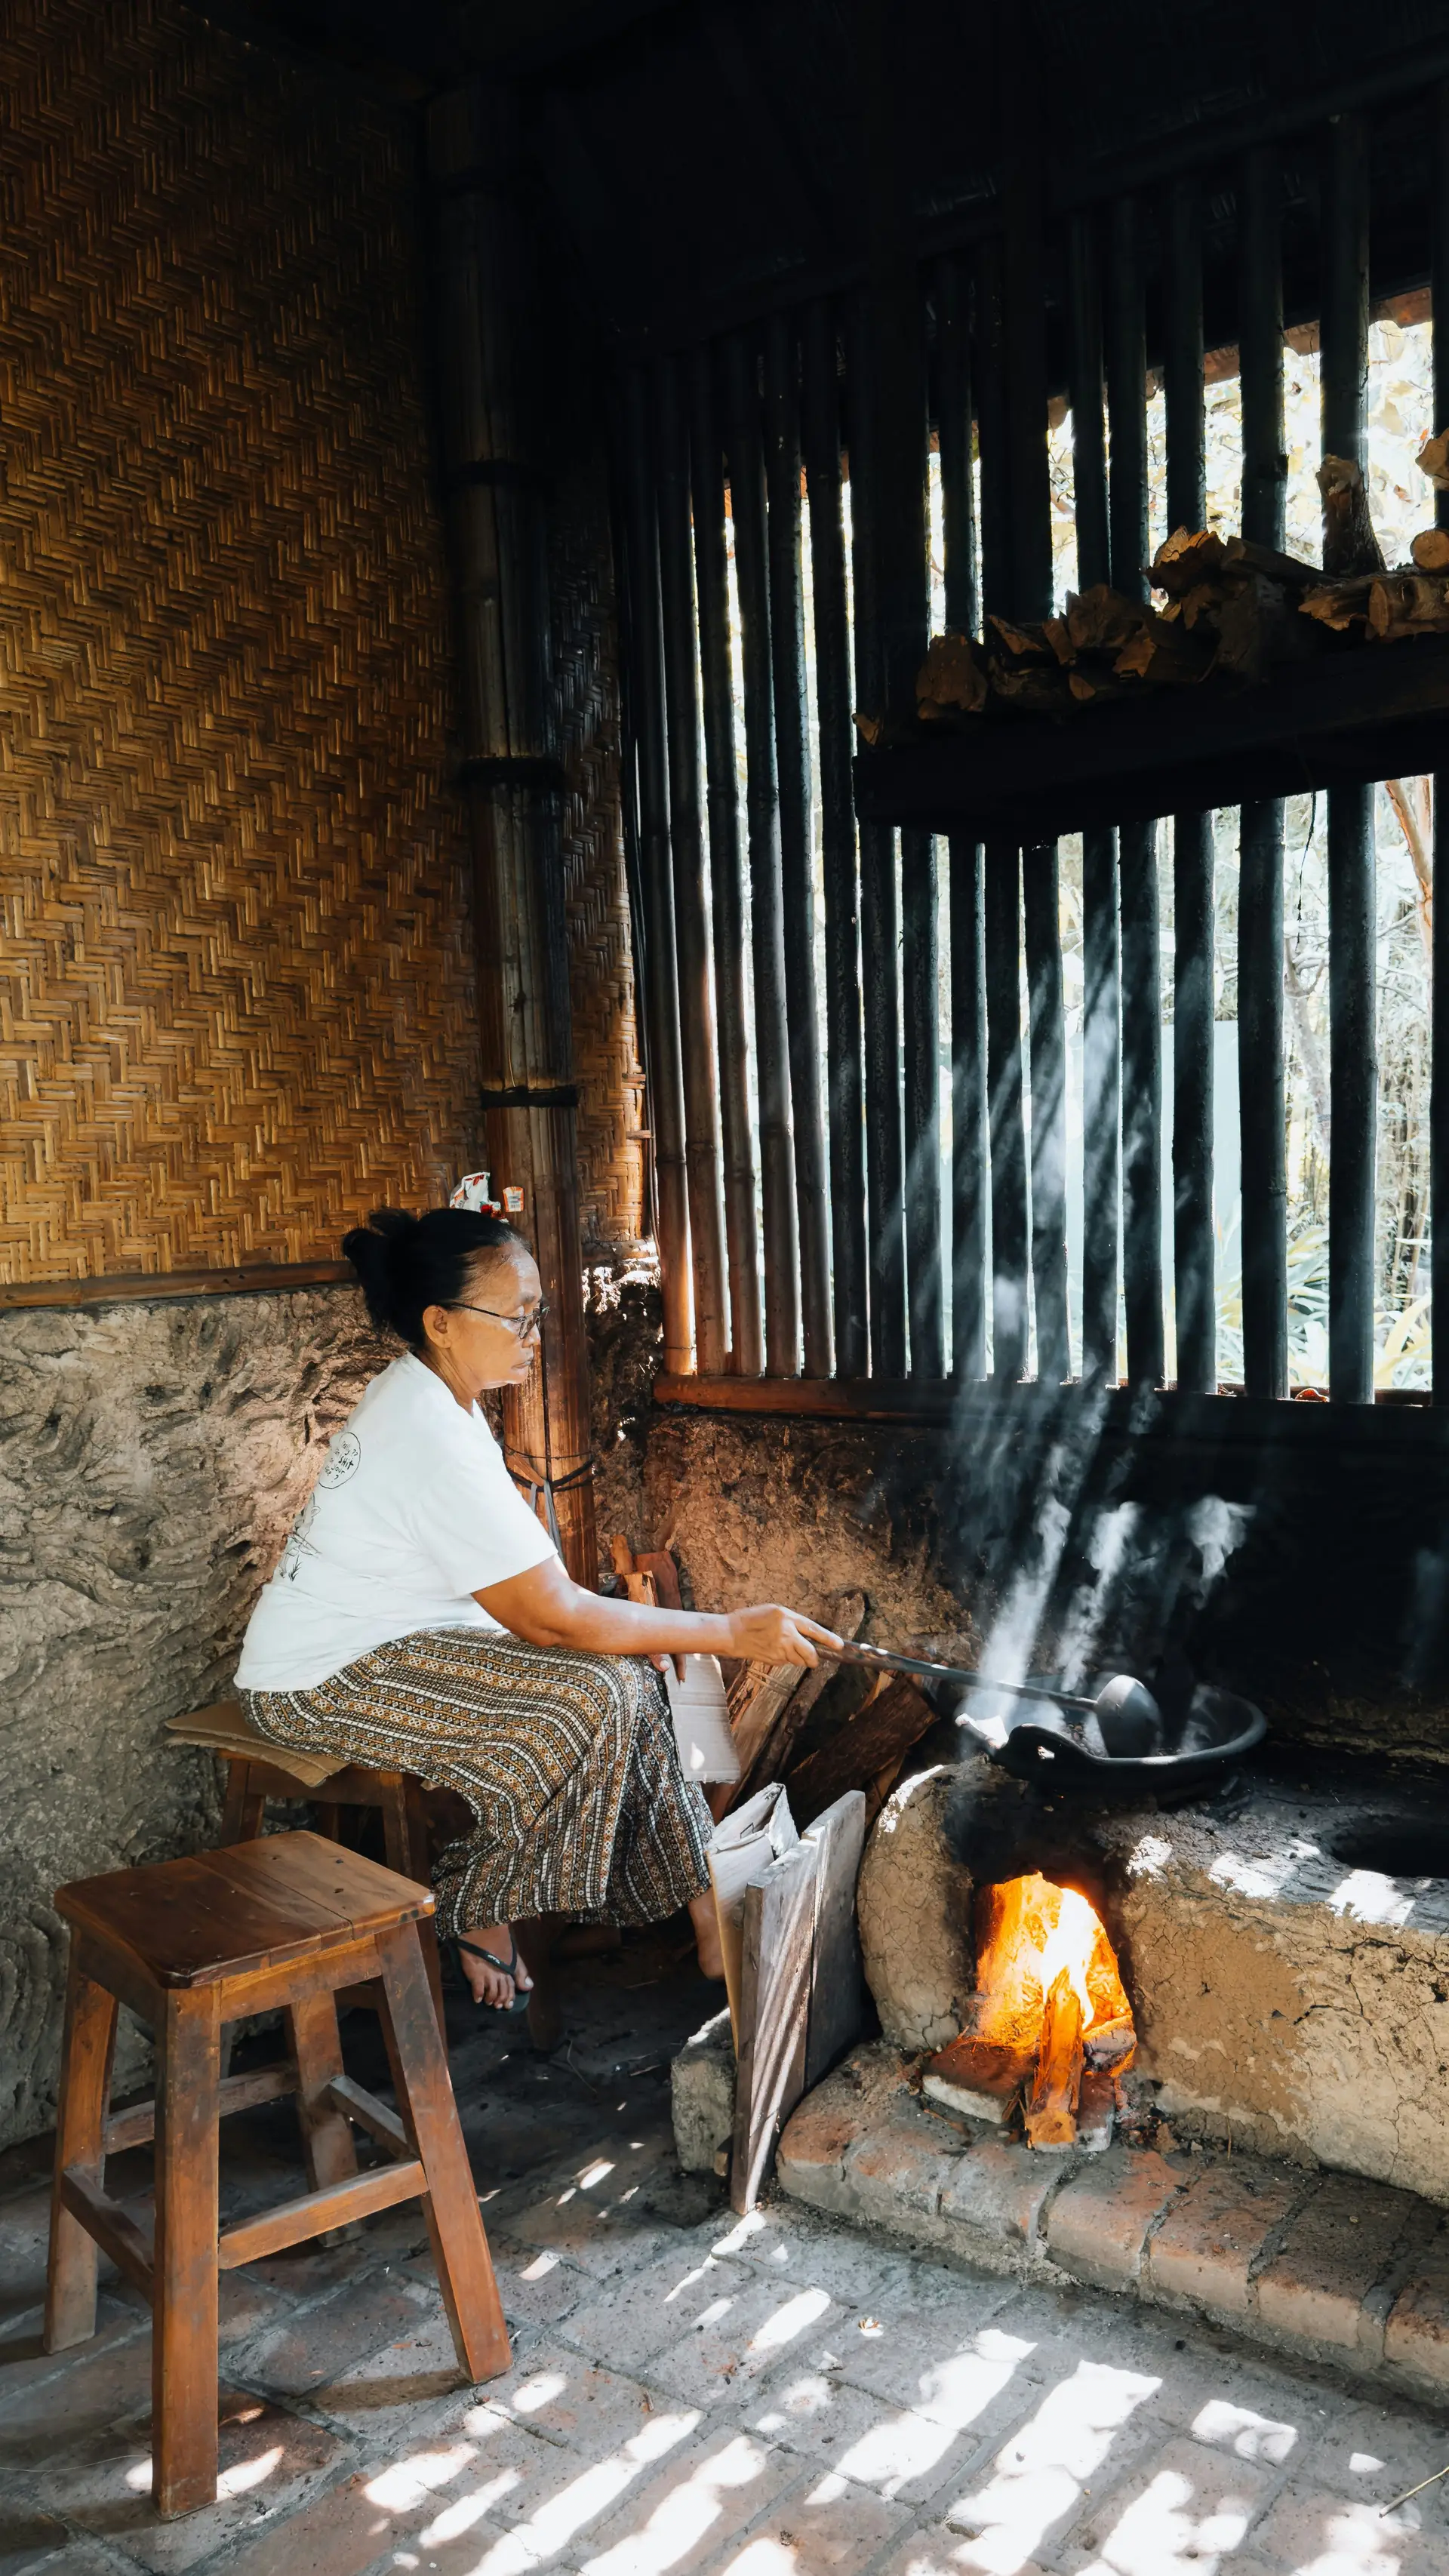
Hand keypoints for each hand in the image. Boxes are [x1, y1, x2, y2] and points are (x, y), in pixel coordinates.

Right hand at [723, 1604, 843, 1668]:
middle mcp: (786, 1634)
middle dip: (814, 1658)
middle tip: (814, 1658)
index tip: (839, 1645)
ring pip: (799, 1660)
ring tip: (782, 1647)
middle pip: (810, 1653)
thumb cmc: (750, 1620)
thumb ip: (791, 1621)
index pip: (813, 1629)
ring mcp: (780, 1649)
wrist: (730, 1634)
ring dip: (797, 1657)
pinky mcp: (774, 1660)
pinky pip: (787, 1663)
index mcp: (787, 1617)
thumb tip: (807, 1634)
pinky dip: (784, 1659)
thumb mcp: (773, 1612)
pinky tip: (773, 1651)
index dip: (828, 1638)